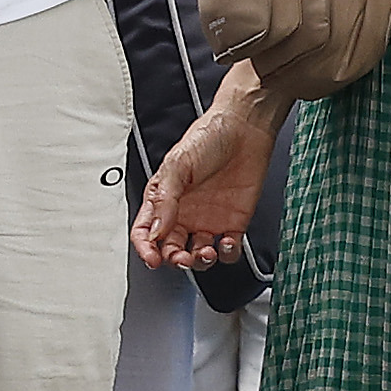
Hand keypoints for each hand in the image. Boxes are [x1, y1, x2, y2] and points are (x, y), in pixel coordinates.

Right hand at [137, 85, 277, 266]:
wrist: (245, 128)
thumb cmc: (209, 137)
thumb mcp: (177, 165)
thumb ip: (164, 200)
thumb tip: (155, 231)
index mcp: (164, 199)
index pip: (146, 232)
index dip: (145, 248)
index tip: (152, 259)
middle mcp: (184, 213)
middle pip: (171, 249)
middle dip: (174, 260)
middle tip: (181, 258)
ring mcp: (209, 219)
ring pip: (198, 255)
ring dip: (200, 261)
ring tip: (205, 252)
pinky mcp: (234, 222)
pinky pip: (228, 250)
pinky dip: (227, 254)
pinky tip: (226, 242)